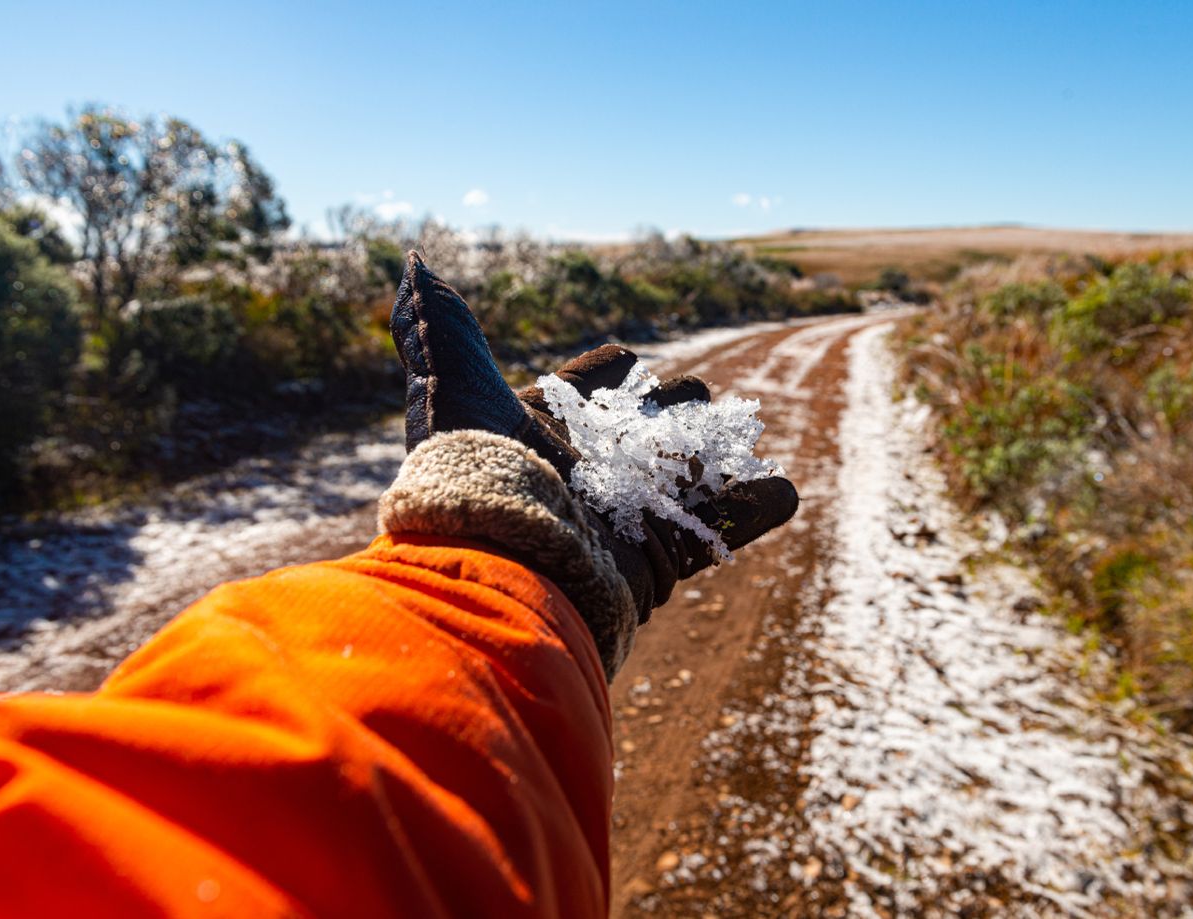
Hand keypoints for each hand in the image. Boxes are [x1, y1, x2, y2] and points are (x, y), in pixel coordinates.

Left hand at [389, 251, 797, 623]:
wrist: (507, 567)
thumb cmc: (477, 475)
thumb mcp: (452, 389)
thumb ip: (438, 328)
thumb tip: (410, 260)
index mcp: (543, 431)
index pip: (587, 389)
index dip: (607, 372)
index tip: (625, 358)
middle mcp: (588, 471)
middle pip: (645, 427)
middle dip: (672, 405)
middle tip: (692, 392)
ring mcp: (630, 513)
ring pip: (689, 472)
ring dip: (716, 450)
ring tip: (743, 431)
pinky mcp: (664, 555)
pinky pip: (723, 528)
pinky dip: (756, 508)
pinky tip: (782, 489)